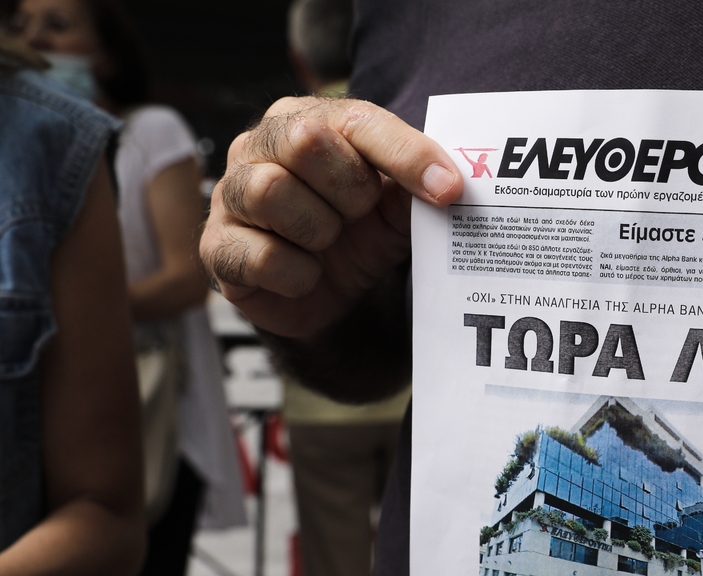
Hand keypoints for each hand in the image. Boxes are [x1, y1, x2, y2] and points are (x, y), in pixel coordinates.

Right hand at [199, 96, 462, 337]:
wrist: (327, 295)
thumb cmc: (358, 232)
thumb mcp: (396, 205)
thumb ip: (419, 183)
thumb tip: (451, 182)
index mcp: (305, 119)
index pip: (357, 119)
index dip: (406, 154)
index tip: (448, 189)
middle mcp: (257, 146)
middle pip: (303, 142)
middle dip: (350, 190)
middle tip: (359, 215)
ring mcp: (230, 195)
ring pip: (270, 191)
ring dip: (319, 229)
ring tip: (328, 242)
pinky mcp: (217, 248)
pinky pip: (259, 254)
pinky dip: (298, 273)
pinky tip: (307, 274)